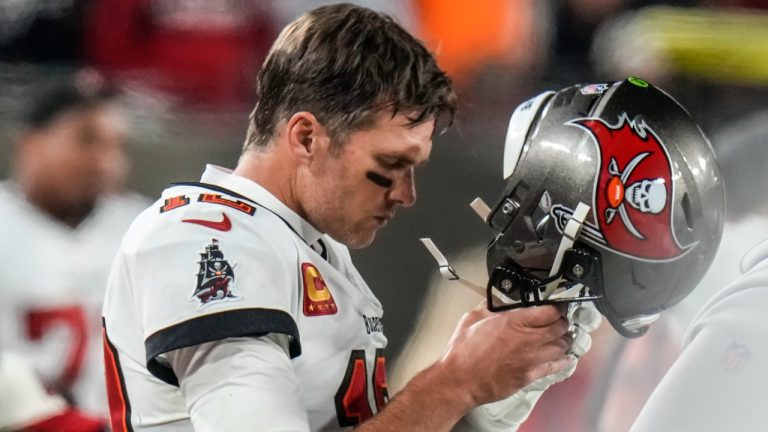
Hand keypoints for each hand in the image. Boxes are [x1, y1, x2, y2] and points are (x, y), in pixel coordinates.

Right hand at [436, 303, 573, 408]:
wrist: (459, 380)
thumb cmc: (463, 352)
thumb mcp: (472, 318)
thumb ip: (489, 307)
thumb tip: (497, 303)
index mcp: (514, 322)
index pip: (550, 312)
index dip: (558, 307)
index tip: (559, 306)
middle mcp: (527, 340)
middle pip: (560, 328)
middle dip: (563, 323)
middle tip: (561, 321)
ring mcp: (531, 359)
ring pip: (562, 347)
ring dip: (564, 340)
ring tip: (562, 337)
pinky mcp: (530, 376)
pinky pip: (556, 367)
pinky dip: (564, 361)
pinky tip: (566, 358)